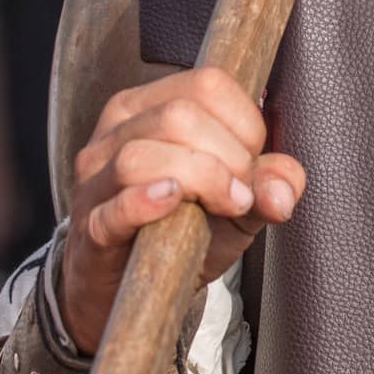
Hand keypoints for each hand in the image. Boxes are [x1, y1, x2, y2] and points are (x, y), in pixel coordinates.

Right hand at [60, 67, 304, 354]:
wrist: (130, 289)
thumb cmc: (182, 230)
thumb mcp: (238, 203)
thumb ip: (269, 184)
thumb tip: (283, 191)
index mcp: (152, 105)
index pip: (207, 84)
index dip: (246, 123)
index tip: (252, 164)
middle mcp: (118, 130)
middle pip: (178, 115)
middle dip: (229, 155)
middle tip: (241, 194)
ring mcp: (96, 179)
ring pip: (142, 155)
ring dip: (201, 179)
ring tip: (224, 205)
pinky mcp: (89, 227)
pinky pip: (114, 206)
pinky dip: (146, 202)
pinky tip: (172, 202)